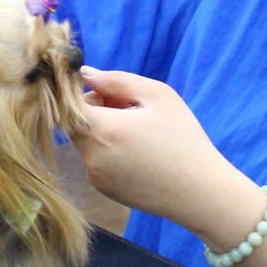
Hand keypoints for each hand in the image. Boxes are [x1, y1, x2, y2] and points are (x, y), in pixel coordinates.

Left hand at [72, 67, 250, 233]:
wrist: (199, 192)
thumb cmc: (183, 139)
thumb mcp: (157, 96)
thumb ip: (116, 80)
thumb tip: (85, 74)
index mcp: (101, 130)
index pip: (67, 103)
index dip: (84, 92)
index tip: (109, 92)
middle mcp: (90, 157)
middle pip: (74, 122)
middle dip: (95, 110)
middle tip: (131, 109)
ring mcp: (95, 176)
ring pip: (85, 141)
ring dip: (102, 130)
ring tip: (139, 133)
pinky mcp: (103, 189)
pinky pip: (95, 160)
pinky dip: (109, 151)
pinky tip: (139, 153)